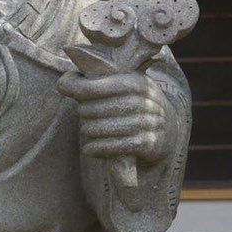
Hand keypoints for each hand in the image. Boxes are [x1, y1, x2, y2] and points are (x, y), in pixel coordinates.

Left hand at [58, 68, 175, 166]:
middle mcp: (147, 101)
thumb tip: (62, 82)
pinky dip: (100, 148)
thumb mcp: (125, 87)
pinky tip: (89, 149)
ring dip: (92, 131)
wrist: (168, 128)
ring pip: (111, 127)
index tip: (65, 88)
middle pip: (105, 107)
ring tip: (85, 131)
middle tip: (82, 115)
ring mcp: (150, 123)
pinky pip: (120, 146)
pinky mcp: (150, 143)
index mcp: (138, 82)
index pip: (105, 84)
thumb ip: (97, 83)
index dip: (81, 88)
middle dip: (87, 111)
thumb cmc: (135, 105)